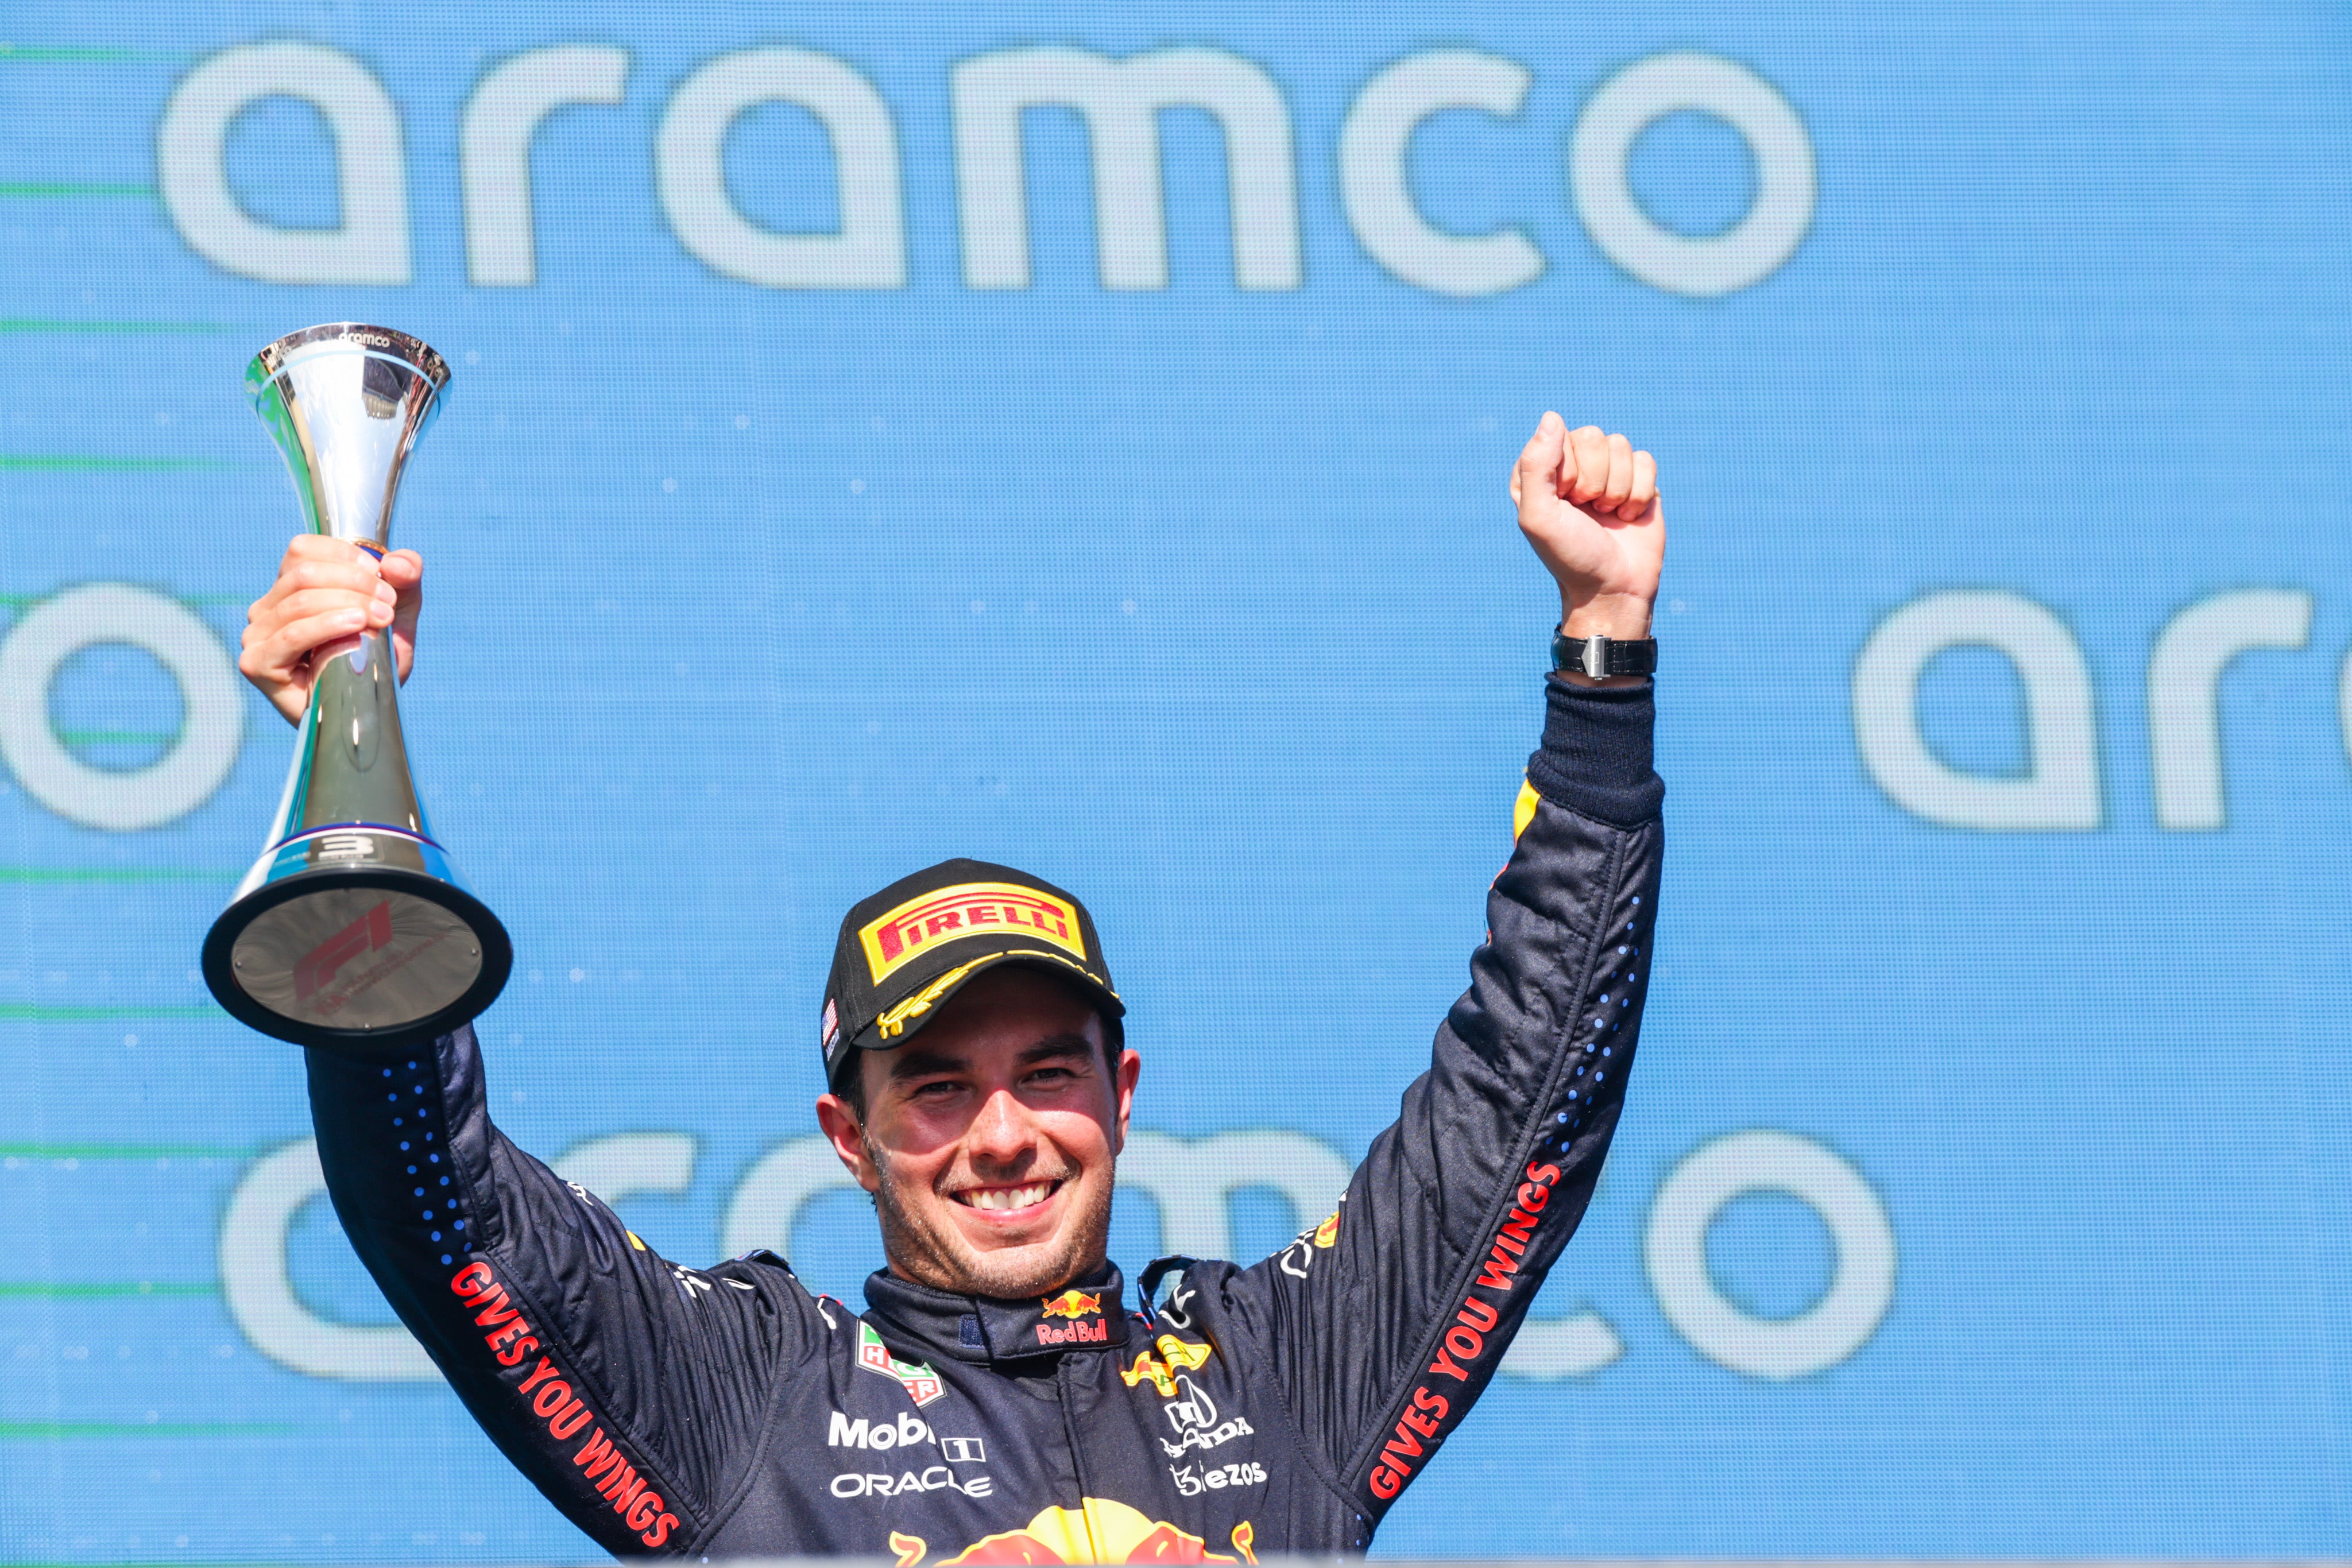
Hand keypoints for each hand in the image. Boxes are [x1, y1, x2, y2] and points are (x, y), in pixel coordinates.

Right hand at [238, 536, 422, 724]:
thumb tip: (399, 561)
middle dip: (355, 583)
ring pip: (300, 601)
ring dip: (349, 603)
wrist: (363, 711)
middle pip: (305, 573)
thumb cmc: (374, 660)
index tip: (383, 574)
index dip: (345, 555)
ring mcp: (257, 636)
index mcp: (290, 587)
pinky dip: (327, 626)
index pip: (303, 550)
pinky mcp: (257, 664)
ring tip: (382, 617)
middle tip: (389, 603)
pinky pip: (292, 635)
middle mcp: (266, 607)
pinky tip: (357, 626)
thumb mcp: (397, 614)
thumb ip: (405, 583)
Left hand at [1510, 414, 1664, 653]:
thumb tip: (1552, 416)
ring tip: (1607, 516)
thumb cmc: (1570, 555)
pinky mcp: (1637, 480)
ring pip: (1620, 445)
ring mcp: (1606, 471)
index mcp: (1539, 471)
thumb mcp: (1539, 516)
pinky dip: (1639, 493)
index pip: (1558, 438)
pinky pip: (1645, 460)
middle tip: (1588, 511)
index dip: (1567, 473)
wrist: (1613, 588)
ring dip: (1617, 489)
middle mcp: (1571, 465)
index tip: (1565, 503)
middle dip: (1594, 481)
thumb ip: (1536, 465)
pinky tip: (1627, 517)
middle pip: (1593, 436)